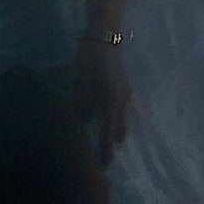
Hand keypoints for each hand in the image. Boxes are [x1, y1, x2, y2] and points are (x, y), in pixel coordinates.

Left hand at [71, 38, 131, 161]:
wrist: (104, 37)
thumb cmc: (88, 58)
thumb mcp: (78, 82)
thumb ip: (80, 103)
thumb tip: (81, 122)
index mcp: (110, 99)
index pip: (108, 131)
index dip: (106, 149)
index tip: (105, 165)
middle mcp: (121, 100)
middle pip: (118, 130)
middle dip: (111, 145)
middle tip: (103, 160)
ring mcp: (125, 94)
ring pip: (120, 121)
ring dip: (113, 133)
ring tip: (105, 147)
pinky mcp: (124, 89)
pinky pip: (120, 111)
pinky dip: (114, 121)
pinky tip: (108, 126)